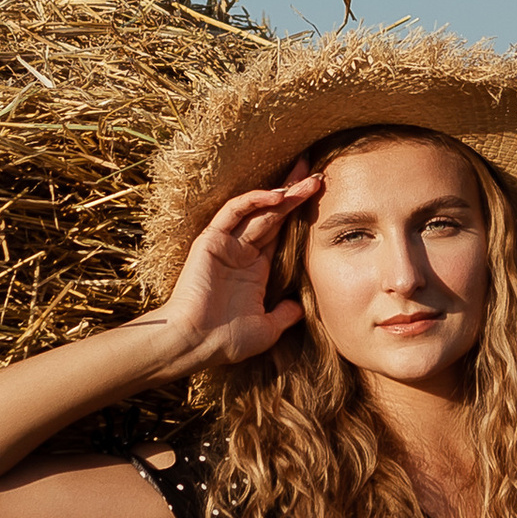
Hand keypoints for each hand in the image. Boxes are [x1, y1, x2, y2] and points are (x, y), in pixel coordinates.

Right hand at [153, 172, 321, 371]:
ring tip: (308, 179)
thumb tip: (301, 309)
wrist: (195, 343)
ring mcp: (227, 244)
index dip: (300, 214)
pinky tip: (278, 196)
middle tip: (318, 174)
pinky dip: (254, 200)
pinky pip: (234, 212)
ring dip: (282, 193)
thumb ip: (284, 315)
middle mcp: (242, 252)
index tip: (321, 198)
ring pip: (258, 209)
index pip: (281, 232)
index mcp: (255, 269)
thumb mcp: (266, 329)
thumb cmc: (226, 340)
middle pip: (273, 215)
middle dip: (295, 193)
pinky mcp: (212, 240)